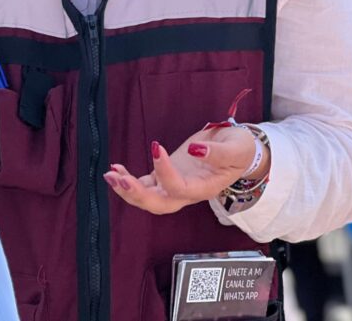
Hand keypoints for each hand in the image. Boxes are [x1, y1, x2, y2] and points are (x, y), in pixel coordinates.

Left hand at [104, 125, 264, 214]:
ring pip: (149, 199)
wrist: (238, 151)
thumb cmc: (240, 150)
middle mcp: (187, 193)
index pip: (180, 188)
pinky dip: (129, 180)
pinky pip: (145, 185)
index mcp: (204, 188)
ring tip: (111, 175)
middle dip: (137, 194)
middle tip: (120, 178)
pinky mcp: (167, 177)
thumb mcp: (236, 148)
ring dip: (128, 190)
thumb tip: (196, 150)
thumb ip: (218, 152)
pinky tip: (116, 169)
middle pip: (159, 204)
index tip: (157, 146)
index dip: (165, 171)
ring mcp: (175, 187)